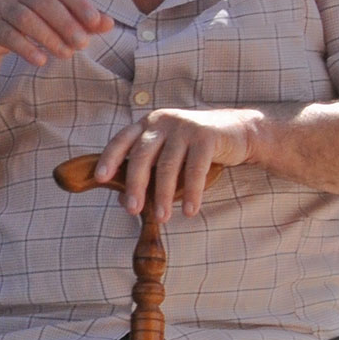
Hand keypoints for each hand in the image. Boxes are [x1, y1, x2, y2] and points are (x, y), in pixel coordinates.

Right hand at [0, 0, 112, 68]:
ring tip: (66, 54)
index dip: (79, 4)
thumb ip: (82, 18)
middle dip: (66, 24)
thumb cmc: (30, 17)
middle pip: (43, 2)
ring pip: (25, 18)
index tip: (95, 23)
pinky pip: (7, 35)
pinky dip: (25, 48)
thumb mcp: (56, 14)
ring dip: (48, 38)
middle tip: (83, 45)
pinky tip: (41, 60)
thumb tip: (109, 23)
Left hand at [93, 106, 260, 220]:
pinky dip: (191, 192)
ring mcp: (184, 127)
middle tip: (133, 210)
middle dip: (136, 185)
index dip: (109, 159)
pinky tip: (189, 211)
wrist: (238, 131)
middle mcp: (163, 122)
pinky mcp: (207, 136)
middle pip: (142, 156)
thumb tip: (121, 201)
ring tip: (163, 217)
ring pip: (168, 165)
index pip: (121, 141)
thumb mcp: (168, 156)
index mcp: (147, 124)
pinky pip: (195, 169)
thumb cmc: (195, 147)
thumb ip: (147, 173)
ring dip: (163, 195)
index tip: (100, 179)